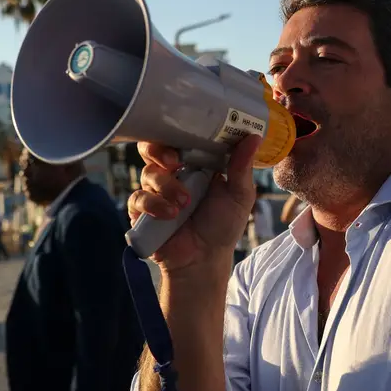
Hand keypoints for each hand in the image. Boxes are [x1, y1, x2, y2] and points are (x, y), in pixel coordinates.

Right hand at [127, 135, 262, 274]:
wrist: (205, 260)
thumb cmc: (223, 225)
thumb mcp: (239, 195)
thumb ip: (241, 167)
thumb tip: (253, 136)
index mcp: (195, 164)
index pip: (180, 138)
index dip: (179, 131)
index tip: (187, 132)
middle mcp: (172, 173)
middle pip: (153, 148)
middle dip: (159, 150)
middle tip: (173, 161)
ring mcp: (155, 191)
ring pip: (148, 173)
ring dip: (166, 186)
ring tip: (184, 204)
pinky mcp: (142, 211)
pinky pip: (137, 198)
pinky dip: (153, 204)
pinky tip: (169, 215)